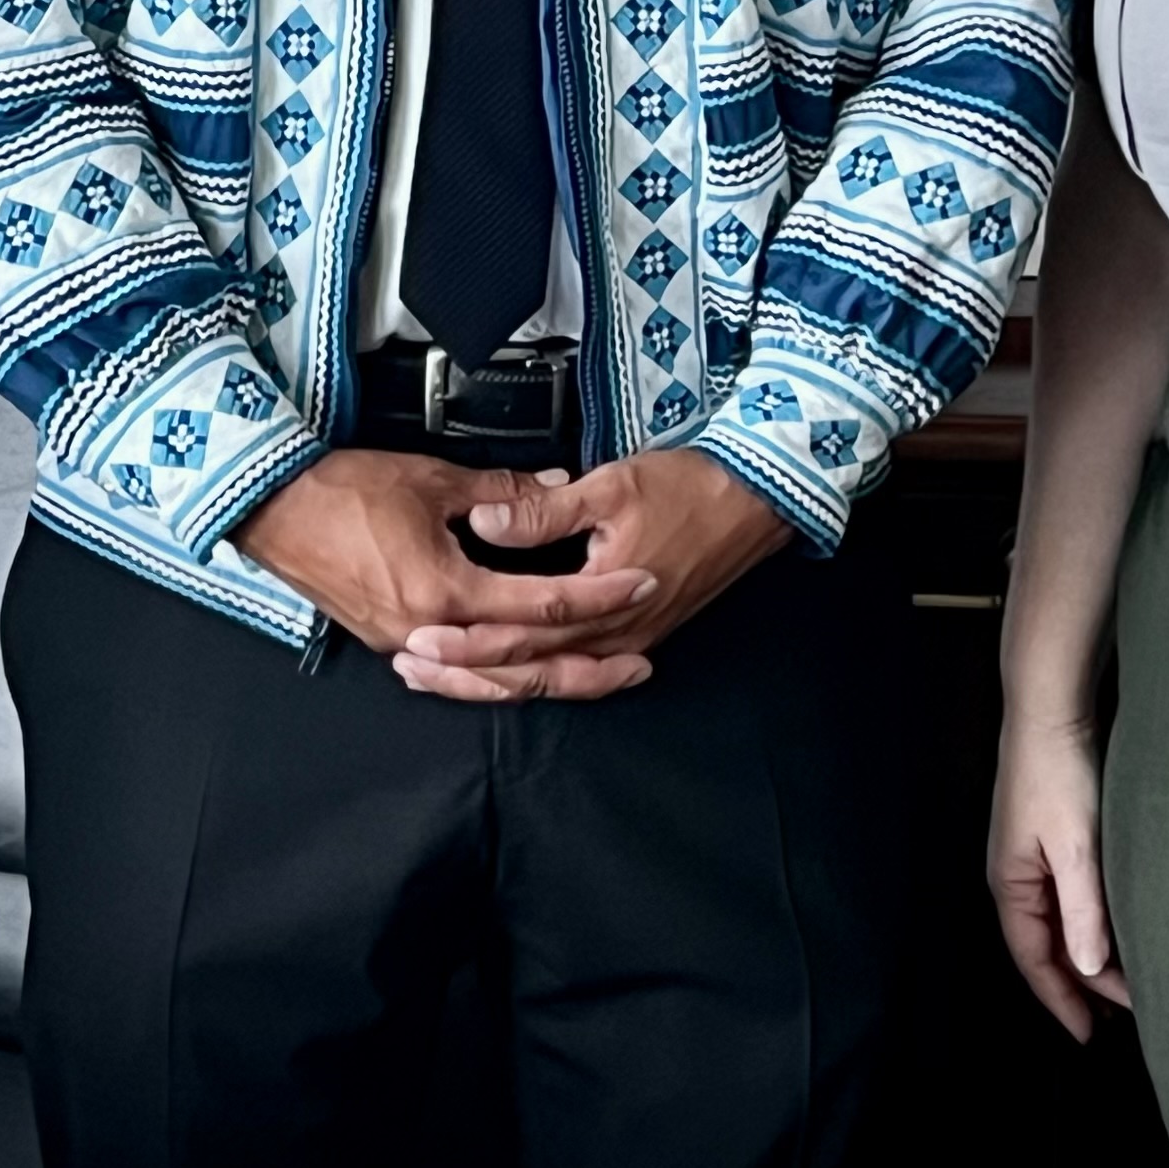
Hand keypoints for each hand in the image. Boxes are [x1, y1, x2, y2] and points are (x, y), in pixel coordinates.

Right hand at [235, 448, 657, 666]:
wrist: (271, 507)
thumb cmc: (342, 490)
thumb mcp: (433, 479)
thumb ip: (502, 492)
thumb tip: (554, 487)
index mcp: (446, 591)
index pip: (543, 604)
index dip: (600, 596)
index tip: (643, 583)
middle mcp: (429, 632)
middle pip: (525, 666)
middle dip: (588, 669)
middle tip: (640, 667)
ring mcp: (405, 643)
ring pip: (491, 681)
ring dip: (546, 681)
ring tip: (594, 678)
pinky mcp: (388, 639)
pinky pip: (457, 673)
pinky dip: (495, 677)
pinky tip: (518, 674)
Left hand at [393, 449, 788, 700]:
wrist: (756, 500)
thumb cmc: (690, 489)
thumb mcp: (610, 487)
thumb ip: (543, 510)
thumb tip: (486, 522)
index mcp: (603, 605)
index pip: (518, 636)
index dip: (464, 640)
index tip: (418, 635)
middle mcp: (614, 636)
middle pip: (527, 670)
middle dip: (465, 672)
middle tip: (412, 667)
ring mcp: (628, 640)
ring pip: (550, 677)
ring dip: (495, 680)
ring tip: (443, 676)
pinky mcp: (638, 632)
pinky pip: (577, 668)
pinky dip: (537, 673)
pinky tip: (508, 674)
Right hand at [988, 710, 1134, 1038]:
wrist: (1049, 708)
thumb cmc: (1057, 773)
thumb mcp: (1075, 848)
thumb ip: (1083, 910)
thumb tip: (1088, 969)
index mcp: (1011, 884)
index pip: (1034, 960)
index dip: (1062, 1001)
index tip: (1090, 1035)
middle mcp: (1014, 876)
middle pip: (1043, 947)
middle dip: (1075, 986)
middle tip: (1114, 1020)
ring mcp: (1029, 857)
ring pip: (1055, 924)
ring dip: (1082, 956)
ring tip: (1116, 986)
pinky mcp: (1048, 839)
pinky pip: (1064, 900)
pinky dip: (1086, 925)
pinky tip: (1109, 929)